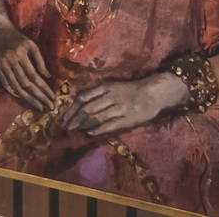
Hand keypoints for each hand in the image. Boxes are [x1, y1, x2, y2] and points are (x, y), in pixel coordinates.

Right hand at [0, 24, 56, 111]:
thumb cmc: (17, 37)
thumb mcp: (31, 44)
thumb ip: (40, 60)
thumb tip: (47, 76)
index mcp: (21, 55)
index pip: (34, 76)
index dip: (44, 88)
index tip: (52, 98)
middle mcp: (11, 63)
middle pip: (26, 84)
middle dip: (38, 97)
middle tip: (49, 106)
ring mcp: (3, 67)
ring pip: (16, 87)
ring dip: (28, 98)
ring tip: (38, 106)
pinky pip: (6, 84)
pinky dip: (14, 92)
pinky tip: (23, 97)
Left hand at [65, 74, 186, 135]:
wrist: (153, 92)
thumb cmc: (131, 89)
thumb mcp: (113, 86)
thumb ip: (98, 92)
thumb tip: (78, 101)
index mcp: (106, 87)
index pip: (84, 97)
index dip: (72, 108)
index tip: (65, 116)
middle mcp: (111, 96)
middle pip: (87, 109)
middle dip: (75, 118)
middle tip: (67, 126)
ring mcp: (119, 108)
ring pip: (96, 117)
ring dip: (83, 124)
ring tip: (76, 129)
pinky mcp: (127, 119)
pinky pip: (108, 125)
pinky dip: (97, 129)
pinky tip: (89, 132)